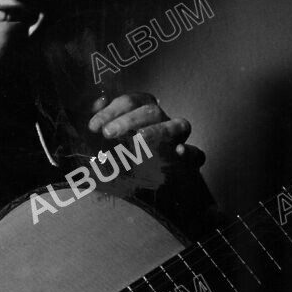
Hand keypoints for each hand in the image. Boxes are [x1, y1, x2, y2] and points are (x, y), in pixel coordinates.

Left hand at [87, 93, 204, 167]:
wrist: (141, 189)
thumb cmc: (119, 157)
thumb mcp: (105, 140)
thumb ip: (102, 119)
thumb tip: (98, 101)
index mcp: (142, 111)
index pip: (130, 101)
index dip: (111, 111)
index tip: (93, 127)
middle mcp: (162, 121)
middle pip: (152, 110)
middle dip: (128, 120)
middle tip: (108, 133)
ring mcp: (178, 139)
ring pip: (178, 125)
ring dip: (158, 130)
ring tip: (139, 139)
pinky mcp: (190, 161)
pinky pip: (197, 154)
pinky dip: (190, 151)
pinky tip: (178, 152)